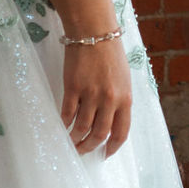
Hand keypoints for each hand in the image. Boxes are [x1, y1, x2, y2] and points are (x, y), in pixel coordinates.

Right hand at [61, 33, 132, 157]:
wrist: (94, 33)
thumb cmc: (110, 55)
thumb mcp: (123, 80)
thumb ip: (119, 102)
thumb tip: (109, 122)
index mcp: (125, 99)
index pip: (121, 132)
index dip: (112, 147)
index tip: (104, 154)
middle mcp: (110, 100)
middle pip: (99, 134)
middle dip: (90, 147)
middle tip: (82, 151)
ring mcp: (91, 94)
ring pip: (82, 127)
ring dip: (75, 139)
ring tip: (71, 142)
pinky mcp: (73, 88)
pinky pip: (67, 113)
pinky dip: (64, 124)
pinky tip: (62, 126)